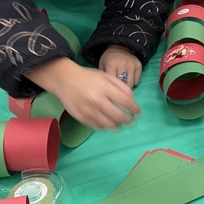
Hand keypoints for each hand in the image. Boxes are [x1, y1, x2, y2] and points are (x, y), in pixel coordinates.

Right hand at [26, 57, 140, 129]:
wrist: (65, 80)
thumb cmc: (88, 77)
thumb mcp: (106, 76)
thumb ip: (121, 87)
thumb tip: (132, 100)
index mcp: (104, 88)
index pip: (125, 101)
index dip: (135, 109)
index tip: (138, 112)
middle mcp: (97, 101)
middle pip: (118, 116)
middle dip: (128, 120)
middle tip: (132, 121)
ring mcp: (88, 111)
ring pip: (109, 125)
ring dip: (118, 125)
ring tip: (121, 123)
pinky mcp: (81, 118)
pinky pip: (98, 127)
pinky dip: (106, 127)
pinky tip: (109, 123)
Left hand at [99, 44, 142, 86]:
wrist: (119, 47)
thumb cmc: (109, 59)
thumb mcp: (102, 65)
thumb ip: (104, 77)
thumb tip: (107, 89)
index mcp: (111, 64)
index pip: (113, 82)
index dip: (112, 87)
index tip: (111, 88)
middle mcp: (122, 64)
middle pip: (123, 84)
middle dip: (120, 88)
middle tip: (118, 87)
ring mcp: (132, 65)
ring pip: (131, 83)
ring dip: (127, 85)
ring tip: (124, 83)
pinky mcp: (139, 65)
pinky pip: (137, 80)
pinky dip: (134, 82)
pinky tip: (129, 78)